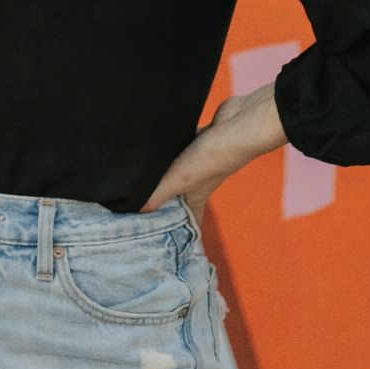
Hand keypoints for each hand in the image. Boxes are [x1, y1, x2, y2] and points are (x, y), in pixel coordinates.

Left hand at [140, 84, 286, 225]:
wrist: (237, 126)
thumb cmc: (212, 158)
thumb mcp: (179, 181)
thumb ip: (156, 196)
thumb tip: (132, 212)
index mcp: (196, 199)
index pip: (189, 223)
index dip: (181, 233)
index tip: (166, 242)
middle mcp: (197, 183)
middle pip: (179, 197)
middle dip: (164, 203)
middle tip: (142, 207)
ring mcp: (197, 161)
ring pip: (177, 173)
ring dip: (164, 175)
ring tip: (142, 179)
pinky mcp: (196, 141)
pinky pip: (178, 150)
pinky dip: (167, 152)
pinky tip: (152, 148)